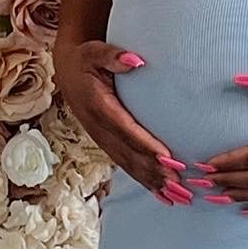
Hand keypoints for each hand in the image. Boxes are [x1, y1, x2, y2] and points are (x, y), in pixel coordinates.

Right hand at [53, 38, 195, 204]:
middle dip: (154, 172)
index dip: (146, 145)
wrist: (67, 71)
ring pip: (128, 164)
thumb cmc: (86, 59)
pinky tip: (162, 195)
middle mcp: (98, 127)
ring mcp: (101, 138)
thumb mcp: (96, 51)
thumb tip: (135, 61)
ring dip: (152, 182)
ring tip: (177, 196)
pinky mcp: (105, 143)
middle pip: (129, 154)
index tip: (169, 159)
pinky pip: (125, 165)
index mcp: (98, 105)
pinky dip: (143, 180)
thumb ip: (114, 56)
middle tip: (180, 186)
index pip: (126, 129)